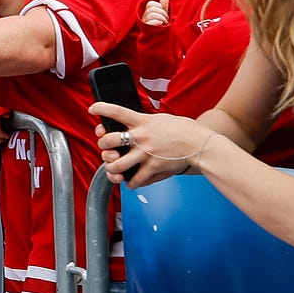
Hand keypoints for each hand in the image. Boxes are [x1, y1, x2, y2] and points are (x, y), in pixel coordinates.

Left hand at [88, 103, 211, 186]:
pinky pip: (135, 180)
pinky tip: (131, 181)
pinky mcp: (153, 167)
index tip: (92, 109)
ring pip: (116, 165)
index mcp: (143, 122)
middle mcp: (141, 137)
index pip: (117, 112)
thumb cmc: (183, 130)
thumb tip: (131, 125)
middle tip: (106, 149)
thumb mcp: (161, 119)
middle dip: (102, 147)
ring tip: (114, 169)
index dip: (101, 109)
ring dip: (111, 169)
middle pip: (108, 142)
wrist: (201, 144)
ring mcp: (145, 153)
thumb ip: (144, 122)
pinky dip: (131, 183)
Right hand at [141, 0, 169, 27]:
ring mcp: (144, 23)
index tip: (164, 11)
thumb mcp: (164, 13)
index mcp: (146, 12)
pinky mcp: (146, 29)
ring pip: (152, 14)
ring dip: (161, 17)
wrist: (159, 37)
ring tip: (165, 23)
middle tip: (166, 19)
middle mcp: (143, 16)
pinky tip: (161, 24)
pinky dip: (157, 22)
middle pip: (152, 9)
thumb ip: (164, 5)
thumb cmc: (162, 24)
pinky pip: (151, 22)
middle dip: (162, 12)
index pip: (150, 4)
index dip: (159, 6)